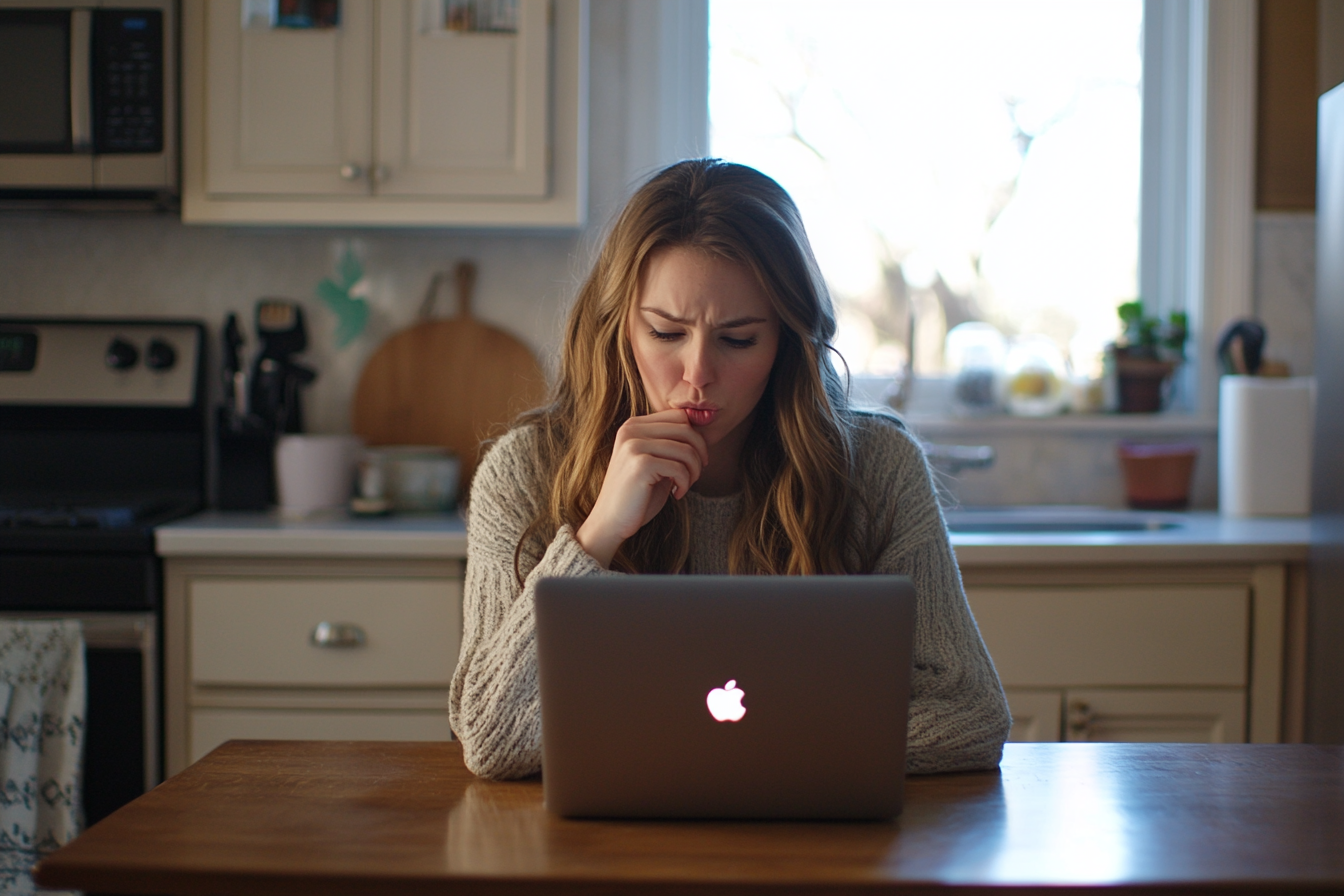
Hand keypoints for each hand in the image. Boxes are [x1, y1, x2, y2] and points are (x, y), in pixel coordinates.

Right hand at [575, 409, 708, 567]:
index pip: (679, 417)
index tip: (695, 461)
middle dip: (699, 454)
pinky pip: (679, 468)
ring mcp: (634, 445)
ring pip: (686, 449)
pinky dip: (685, 483)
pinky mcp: (640, 464)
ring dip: (694, 471)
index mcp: (634, 425)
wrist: (611, 521)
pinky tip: (676, 494)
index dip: (696, 438)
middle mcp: (631, 430)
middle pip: (686, 429)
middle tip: (694, 475)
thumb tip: (703, 434)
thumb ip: (672, 444)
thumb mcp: (655, 461)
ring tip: (683, 486)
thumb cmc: (638, 494)